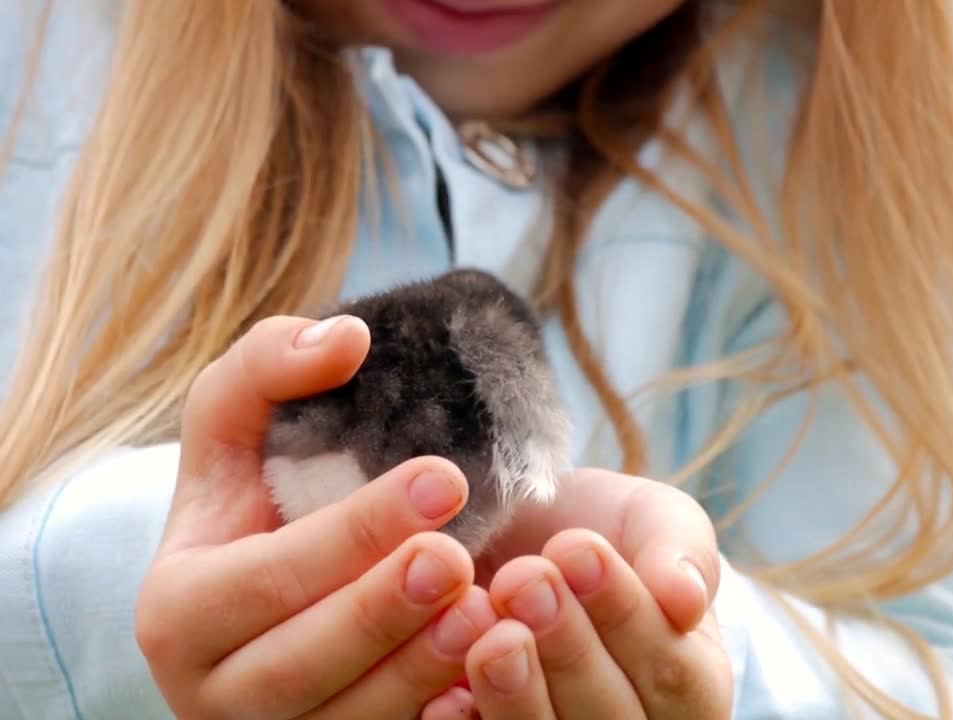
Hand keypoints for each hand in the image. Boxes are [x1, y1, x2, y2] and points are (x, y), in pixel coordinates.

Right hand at [135, 315, 496, 718]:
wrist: (259, 605)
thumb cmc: (252, 506)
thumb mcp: (235, 429)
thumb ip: (266, 368)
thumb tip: (346, 337)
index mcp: (179, 609)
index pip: (268, 576)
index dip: (357, 530)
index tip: (445, 477)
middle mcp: (211, 690)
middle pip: (301, 662)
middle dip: (382, 610)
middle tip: (457, 556)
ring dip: (417, 672)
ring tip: (485, 612)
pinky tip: (484, 680)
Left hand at [421, 469, 733, 718]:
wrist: (524, 538)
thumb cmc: (606, 530)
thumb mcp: (655, 519)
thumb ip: (680, 552)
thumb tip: (685, 598)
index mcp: (692, 685)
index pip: (671, 670)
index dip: (624, 614)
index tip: (576, 549)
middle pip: (611, 718)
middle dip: (566, 648)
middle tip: (522, 581)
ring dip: (517, 694)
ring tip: (490, 633)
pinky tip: (441, 698)